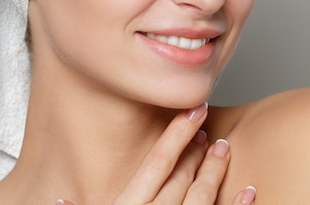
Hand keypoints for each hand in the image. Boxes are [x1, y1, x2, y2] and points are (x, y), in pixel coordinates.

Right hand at [56, 103, 256, 204]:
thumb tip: (59, 201)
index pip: (156, 164)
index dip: (175, 136)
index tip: (191, 113)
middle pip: (181, 176)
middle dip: (196, 149)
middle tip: (206, 127)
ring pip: (202, 196)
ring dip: (216, 170)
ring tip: (225, 147)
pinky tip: (249, 191)